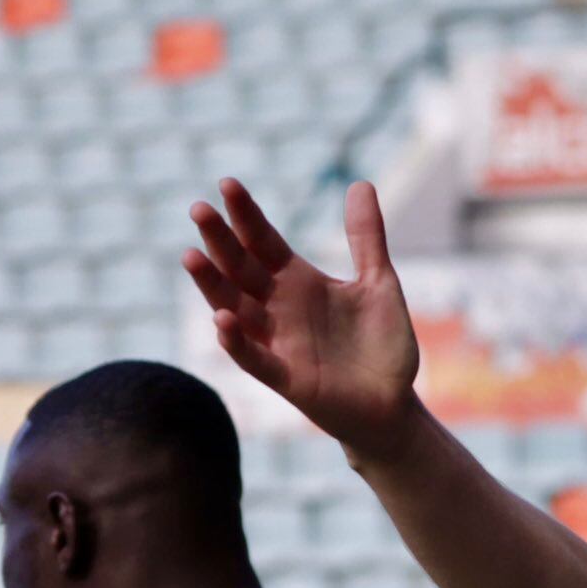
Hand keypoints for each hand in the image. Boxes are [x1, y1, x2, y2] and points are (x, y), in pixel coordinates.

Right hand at [181, 180, 421, 456]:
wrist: (394, 404)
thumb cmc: (383, 345)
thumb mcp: (379, 283)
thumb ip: (366, 238)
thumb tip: (360, 183)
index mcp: (299, 282)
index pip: (264, 242)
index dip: (247, 216)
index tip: (227, 184)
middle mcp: (280, 308)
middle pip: (241, 268)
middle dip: (220, 241)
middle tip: (199, 209)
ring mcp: (278, 342)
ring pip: (235, 308)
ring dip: (213, 285)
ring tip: (192, 256)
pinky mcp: (286, 377)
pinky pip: (254, 358)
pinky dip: (237, 342)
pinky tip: (224, 320)